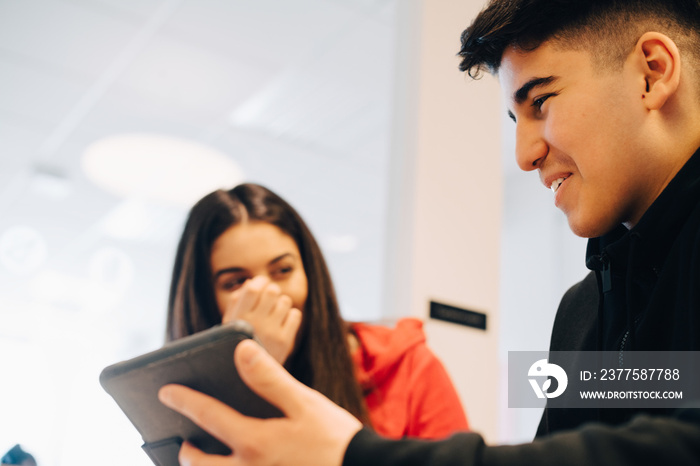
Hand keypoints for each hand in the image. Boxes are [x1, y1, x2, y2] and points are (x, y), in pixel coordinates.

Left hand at [158, 339, 362, 465]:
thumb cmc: (335, 438)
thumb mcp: (305, 401)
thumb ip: (269, 377)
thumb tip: (241, 349)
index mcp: (255, 441)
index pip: (208, 416)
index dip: (184, 400)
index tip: (165, 390)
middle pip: (201, 465)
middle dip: (187, 451)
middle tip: (184, 439)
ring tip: (205, 454)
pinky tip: (239, 462)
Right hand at [222, 276, 301, 363]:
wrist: (248, 378)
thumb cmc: (236, 347)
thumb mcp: (228, 325)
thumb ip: (236, 302)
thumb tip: (250, 282)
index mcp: (238, 319)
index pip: (253, 289)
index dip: (259, 281)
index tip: (260, 283)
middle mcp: (255, 325)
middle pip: (272, 291)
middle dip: (271, 291)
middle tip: (268, 299)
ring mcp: (272, 333)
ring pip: (285, 301)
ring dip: (281, 303)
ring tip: (274, 314)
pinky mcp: (285, 342)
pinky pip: (295, 315)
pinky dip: (290, 316)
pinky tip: (282, 323)